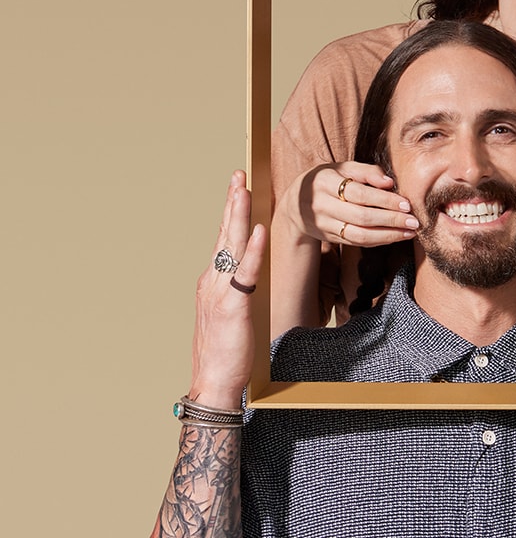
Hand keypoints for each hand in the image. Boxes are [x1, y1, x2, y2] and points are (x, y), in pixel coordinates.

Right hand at [189, 170, 265, 409]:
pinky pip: (246, 272)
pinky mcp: (234, 306)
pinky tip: (261, 230)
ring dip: (239, 215)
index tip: (237, 188)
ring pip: (232, 246)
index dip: (231, 213)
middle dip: (232, 202)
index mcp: (211, 282)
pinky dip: (254, 250)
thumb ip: (236, 290)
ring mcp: (220, 293)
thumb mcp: (228, 313)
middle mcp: (212, 282)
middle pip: (224, 234)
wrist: (212, 384)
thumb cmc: (225, 353)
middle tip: (238, 175)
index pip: (222, 240)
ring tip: (245, 190)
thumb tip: (249, 273)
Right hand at [280, 160, 420, 247]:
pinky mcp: (329, 238)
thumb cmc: (329, 179)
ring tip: (409, 232)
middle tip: (414, 220)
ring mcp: (324, 225)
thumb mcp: (343, 167)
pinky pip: (356, 242)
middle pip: (360, 217)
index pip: (359, 193)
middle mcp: (321, 205)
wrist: (297, 202)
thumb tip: (390, 182)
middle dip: (391, 220)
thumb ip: (367, 171)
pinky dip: (378, 241)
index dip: (384, 200)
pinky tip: (395, 236)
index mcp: (325, 182)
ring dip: (388, 235)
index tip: (406, 203)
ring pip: (359, 235)